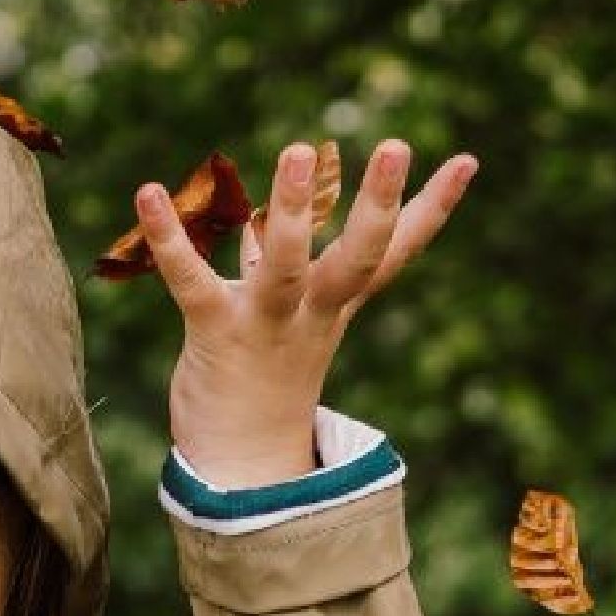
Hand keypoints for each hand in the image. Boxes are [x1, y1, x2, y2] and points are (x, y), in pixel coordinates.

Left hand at [136, 138, 477, 486]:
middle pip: (357, 258)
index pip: (391, 254)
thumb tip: (262, 227)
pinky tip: (148, 193)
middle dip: (379, 203)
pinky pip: (193, 283)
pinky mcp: (215, 335)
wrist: (241, 469)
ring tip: (301, 152)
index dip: (430, 211)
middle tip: (396, 146)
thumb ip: (273, 269)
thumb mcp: (282, 322)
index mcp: (332, 306)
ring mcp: (265, 325)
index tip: (468, 161)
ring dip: (295, 211)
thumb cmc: (260, 384)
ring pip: (287, 266)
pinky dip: (169, 238)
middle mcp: (310, 314)